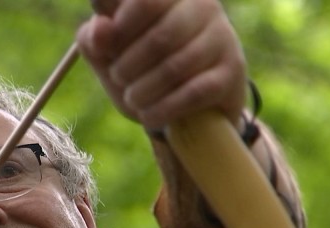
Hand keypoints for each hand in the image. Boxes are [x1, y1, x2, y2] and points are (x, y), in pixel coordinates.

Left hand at [77, 0, 246, 128]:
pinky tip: (149, 115)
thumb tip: (100, 30)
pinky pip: (194, 92)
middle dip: (129, 65)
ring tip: (133, 99)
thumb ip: (96, 37)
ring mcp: (222, 38)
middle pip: (160, 38)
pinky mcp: (232, 72)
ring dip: (143, 91)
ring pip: (176, 68)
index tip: (107, 49)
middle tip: (118, 77)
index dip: (120, 28)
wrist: (187, 107)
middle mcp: (203, 7)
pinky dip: (164, 109)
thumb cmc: (144, 68)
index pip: (145, 1)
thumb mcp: (111, 53)